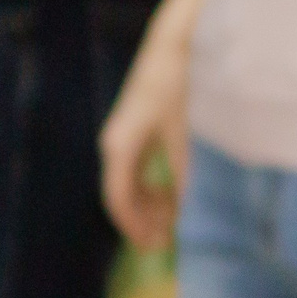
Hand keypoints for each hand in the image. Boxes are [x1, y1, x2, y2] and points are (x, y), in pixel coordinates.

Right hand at [98, 40, 189, 248]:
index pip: (118, 198)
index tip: (149, 246)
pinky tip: (171, 205)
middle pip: (122, 196)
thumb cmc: (175, 91)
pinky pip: (138, 172)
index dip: (132, 226)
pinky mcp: (133, 136)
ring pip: (130, 186)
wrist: (169, 51)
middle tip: (163, 245)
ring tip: (170, 229)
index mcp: (120, 147)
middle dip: (141, 222)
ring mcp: (122, 140)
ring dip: (148, 208)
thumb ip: (179, 176)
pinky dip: (152, 190)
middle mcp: (115, 145)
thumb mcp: (182, 139)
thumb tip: (179, 212)